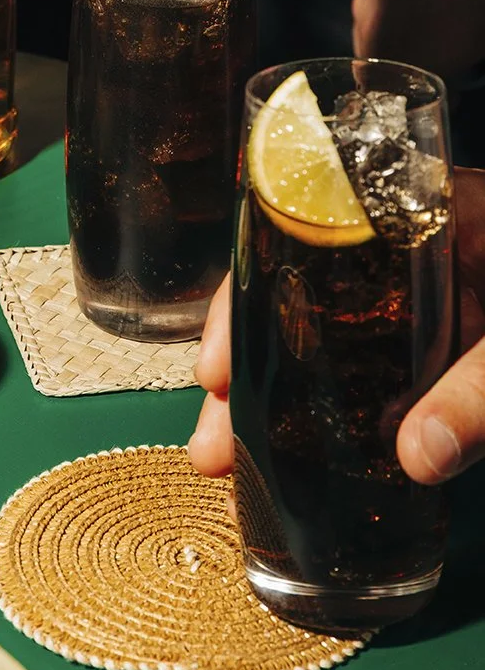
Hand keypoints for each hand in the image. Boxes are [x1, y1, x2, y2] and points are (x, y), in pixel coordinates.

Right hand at [187, 169, 484, 484]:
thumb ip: (481, 391)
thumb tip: (410, 462)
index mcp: (417, 208)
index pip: (298, 234)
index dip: (243, 302)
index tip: (213, 370)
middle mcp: (402, 243)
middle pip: (294, 296)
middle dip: (244, 372)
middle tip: (211, 445)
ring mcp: (420, 290)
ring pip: (323, 333)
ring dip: (277, 394)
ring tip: (234, 458)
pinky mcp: (446, 334)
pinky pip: (367, 360)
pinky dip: (329, 402)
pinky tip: (306, 445)